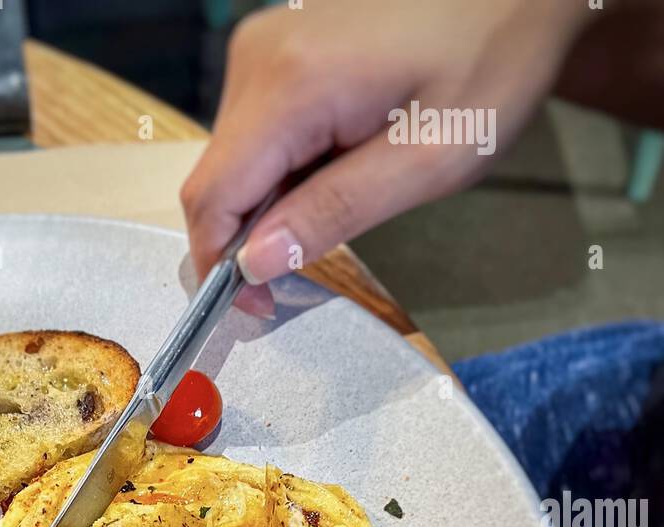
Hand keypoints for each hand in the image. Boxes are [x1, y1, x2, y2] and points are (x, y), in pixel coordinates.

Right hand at [181, 0, 592, 313]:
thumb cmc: (493, 61)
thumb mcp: (426, 161)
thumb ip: (334, 212)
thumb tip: (253, 263)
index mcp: (290, 85)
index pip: (211, 196)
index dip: (218, 265)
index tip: (260, 304)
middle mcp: (258, 58)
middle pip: (217, 179)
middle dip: (249, 237)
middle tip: (311, 266)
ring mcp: (264, 45)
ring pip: (234, 158)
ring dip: (270, 201)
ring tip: (346, 193)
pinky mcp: (278, 45)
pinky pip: (255, 129)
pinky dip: (281, 167)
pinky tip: (338, 161)